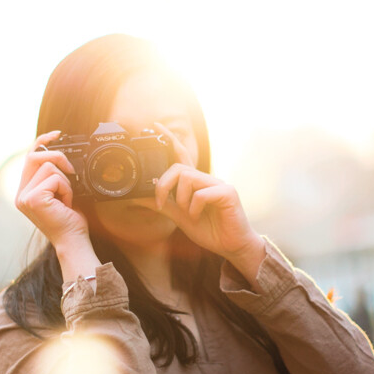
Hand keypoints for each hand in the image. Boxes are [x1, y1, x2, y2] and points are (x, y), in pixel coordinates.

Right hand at [15, 131, 89, 247]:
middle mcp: (20, 194)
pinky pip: (55, 178)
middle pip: (35, 156)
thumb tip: (60, 154)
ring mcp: (24, 197)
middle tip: (72, 171)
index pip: (29, 157)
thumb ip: (54, 175)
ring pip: (49, 167)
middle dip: (58, 157)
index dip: (41, 142)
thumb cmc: (70, 220)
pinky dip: (67, 189)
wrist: (73, 241)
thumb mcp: (61, 193)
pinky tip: (66, 204)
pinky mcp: (33, 198)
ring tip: (67, 199)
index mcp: (25, 191)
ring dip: (66, 182)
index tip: (57, 135)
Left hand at [153, 123, 264, 285]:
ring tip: (188, 213)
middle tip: (160, 202)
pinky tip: (198, 216)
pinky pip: (202, 194)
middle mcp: (208, 179)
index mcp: (196, 183)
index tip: (156, 126)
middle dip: (164, 185)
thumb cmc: (210, 230)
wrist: (231, 247)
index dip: (169, 140)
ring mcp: (219, 184)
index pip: (181, 156)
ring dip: (181, 199)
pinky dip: (194, 207)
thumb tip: (141, 196)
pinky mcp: (228, 193)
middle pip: (179, 168)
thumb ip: (163, 204)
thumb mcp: (180, 217)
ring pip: (188, 178)